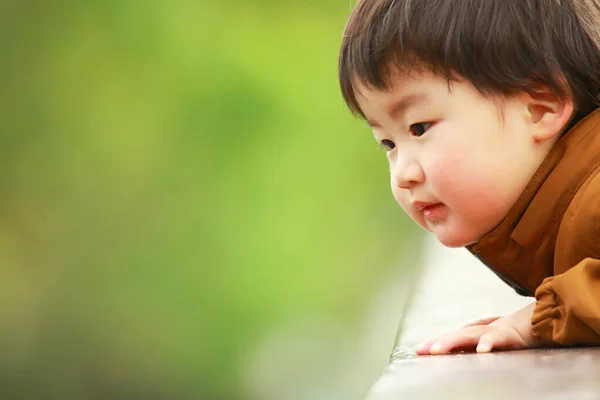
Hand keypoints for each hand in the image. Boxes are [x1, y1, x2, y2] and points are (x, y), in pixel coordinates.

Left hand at [414, 302, 536, 354]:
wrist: (554, 313)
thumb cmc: (531, 328)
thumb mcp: (507, 337)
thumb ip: (490, 340)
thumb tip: (473, 349)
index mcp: (486, 330)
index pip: (458, 335)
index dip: (440, 341)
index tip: (421, 349)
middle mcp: (489, 328)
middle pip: (459, 334)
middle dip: (439, 342)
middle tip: (421, 350)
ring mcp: (501, 329)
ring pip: (472, 334)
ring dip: (453, 342)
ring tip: (437, 350)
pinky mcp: (516, 333)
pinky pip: (501, 338)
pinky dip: (490, 343)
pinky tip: (481, 350)